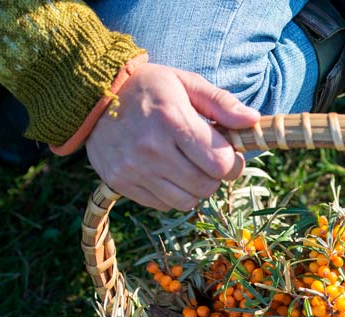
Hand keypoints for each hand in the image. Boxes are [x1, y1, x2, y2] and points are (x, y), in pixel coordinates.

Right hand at [86, 63, 260, 210]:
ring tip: (186, 166)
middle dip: (214, 176)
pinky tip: (165, 171)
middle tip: (206, 159)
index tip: (228, 153)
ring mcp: (133, 169)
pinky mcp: (119, 183)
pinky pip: (163, 205)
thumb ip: (222, 103)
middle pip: (206, 186)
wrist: (91, 96)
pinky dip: (171, 194)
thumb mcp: (186, 83)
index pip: (221, 163)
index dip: (233, 162)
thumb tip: (253, 120)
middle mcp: (151, 148)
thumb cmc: (149, 87)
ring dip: (194, 188)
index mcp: (172, 120)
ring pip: (186, 202)